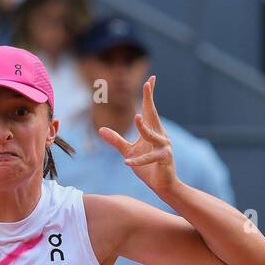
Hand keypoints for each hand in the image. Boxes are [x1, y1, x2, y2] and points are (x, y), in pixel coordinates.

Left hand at [98, 75, 176, 193]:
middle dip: (150, 99)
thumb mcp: (128, 151)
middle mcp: (160, 135)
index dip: (149, 94)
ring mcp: (163, 147)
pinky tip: (126, 163)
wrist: (162, 185)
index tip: (150, 79)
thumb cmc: (147, 167)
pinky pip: (149, 158)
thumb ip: (116, 140)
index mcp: (152, 131)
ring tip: (136, 117)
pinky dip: (138, 161)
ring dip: (144, 127)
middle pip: (153, 114)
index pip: (149, 109)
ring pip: (152, 135)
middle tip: (147, 83)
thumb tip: (101, 129)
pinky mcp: (163, 160)